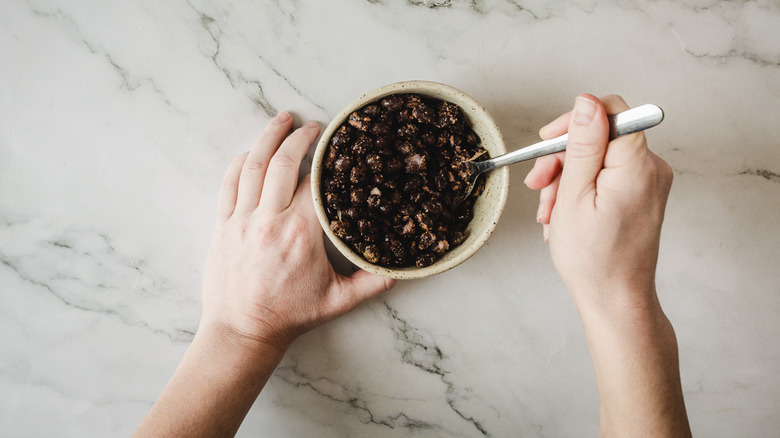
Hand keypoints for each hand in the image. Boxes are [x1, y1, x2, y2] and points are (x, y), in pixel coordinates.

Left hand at [201, 112, 394, 351]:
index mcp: (301, 234)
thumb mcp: (339, 301)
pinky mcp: (223, 225)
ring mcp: (242, 220)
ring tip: (282, 119)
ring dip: (268, 138)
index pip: (315, 184)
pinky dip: (241, 162)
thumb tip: (402, 268)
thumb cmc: (290, 316)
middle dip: (299, 137)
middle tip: (312, 124)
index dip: (327, 163)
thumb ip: (373, 282)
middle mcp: (269, 221)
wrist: (242, 331)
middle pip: (284, 163)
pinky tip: (252, 150)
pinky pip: (229, 183)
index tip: (337, 147)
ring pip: (254, 166)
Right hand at [525, 96, 688, 435]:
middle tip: (540, 185)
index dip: (575, 122)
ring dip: (567, 180)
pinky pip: (606, 177)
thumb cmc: (593, 257)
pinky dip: (581, 191)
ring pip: (598, 159)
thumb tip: (586, 102)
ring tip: (550, 212)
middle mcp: (651, 169)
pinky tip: (564, 217)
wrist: (615, 299)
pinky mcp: (641, 196)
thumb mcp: (575, 195)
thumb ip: (583, 145)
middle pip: (601, 137)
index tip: (550, 141)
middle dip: (564, 158)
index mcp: (637, 165)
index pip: (611, 111)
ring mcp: (648, 183)